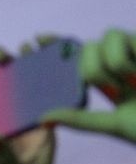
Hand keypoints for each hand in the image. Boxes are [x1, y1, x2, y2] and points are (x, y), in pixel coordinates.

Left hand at [43, 28, 135, 142]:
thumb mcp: (114, 126)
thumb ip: (81, 121)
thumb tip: (43, 118)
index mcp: (105, 80)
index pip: (75, 57)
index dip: (56, 44)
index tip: (37, 37)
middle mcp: (119, 61)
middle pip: (88, 47)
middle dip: (95, 68)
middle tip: (120, 86)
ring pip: (107, 37)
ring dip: (114, 61)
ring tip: (132, 80)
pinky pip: (127, 38)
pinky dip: (126, 58)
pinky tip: (135, 73)